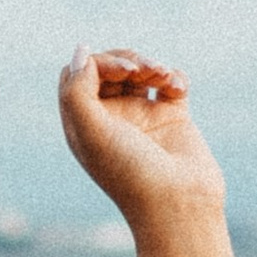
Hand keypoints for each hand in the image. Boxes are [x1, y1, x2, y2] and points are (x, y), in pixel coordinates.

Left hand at [59, 48, 227, 227]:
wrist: (179, 206)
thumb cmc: (131, 174)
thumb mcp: (91, 133)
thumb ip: (76, 91)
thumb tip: (81, 50)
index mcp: (84, 125)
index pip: (78, 75)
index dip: (97, 63)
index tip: (121, 73)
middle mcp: (111, 120)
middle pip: (109, 69)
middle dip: (127, 60)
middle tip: (141, 70)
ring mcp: (142, 118)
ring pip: (141, 71)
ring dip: (151, 64)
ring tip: (164, 77)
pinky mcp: (173, 119)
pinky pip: (171, 83)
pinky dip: (175, 77)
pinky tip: (178, 88)